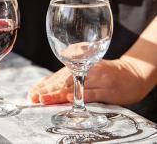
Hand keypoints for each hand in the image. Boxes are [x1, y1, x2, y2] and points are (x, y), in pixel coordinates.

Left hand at [28, 59, 148, 105]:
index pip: (58, 75)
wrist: (133, 74)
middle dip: (47, 89)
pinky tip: (68, 98)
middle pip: (63, 81)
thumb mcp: (87, 66)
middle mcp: (86, 70)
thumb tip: (47, 80)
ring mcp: (98, 79)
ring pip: (75, 86)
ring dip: (58, 94)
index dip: (44, 84)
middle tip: (34, 96)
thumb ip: (68, 72)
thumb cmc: (105, 73)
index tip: (32, 91)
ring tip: (44, 99)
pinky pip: (93, 93)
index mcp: (79, 65)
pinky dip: (81, 95)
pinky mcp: (109, 89)